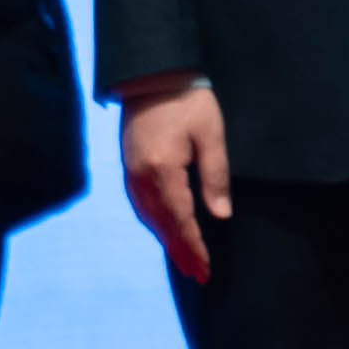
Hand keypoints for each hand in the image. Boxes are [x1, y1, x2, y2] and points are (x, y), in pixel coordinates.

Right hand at [119, 76, 230, 280]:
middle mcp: (141, 176)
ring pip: (147, 216)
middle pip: (161, 224)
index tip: (205, 270)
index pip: (181, 219)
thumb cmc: (187, 101)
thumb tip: (220, 215)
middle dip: (179, 251)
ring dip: (165, 239)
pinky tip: (163, 227)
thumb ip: (215, 176)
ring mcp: (131, 170)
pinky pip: (139, 202)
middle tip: (196, 275)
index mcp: (163, 170)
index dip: (194, 247)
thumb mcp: (211, 135)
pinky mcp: (128, 163)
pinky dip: (152, 221)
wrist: (152, 73)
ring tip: (182, 258)